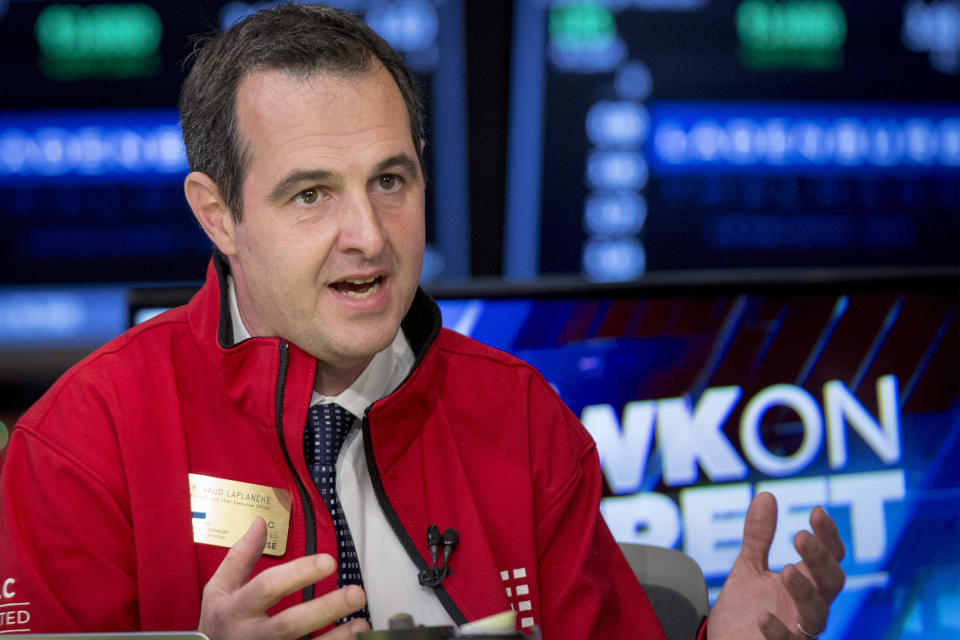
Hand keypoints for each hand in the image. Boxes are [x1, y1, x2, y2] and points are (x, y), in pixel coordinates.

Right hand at [199, 517, 369, 638]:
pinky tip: (354, 638)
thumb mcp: (220, 588)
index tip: (328, 561)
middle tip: (355, 593)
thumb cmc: (220, 621)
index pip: (268, 587)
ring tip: (361, 623)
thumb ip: (240, 556)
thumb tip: (260, 523)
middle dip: (325, 608)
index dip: (299, 573)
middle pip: (289, 624)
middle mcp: (250, 635)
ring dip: (337, 638)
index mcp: (235, 609)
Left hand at [707, 492, 845, 639]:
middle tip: (800, 536)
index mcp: (807, 584)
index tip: (816, 512)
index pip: (830, 558)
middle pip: (831, 583)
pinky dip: (778, 630)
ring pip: (817, 614)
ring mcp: (798, 631)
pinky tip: (763, 616)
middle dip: (820, 559)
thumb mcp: (749, 567)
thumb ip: (759, 536)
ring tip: (786, 571)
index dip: (828, 536)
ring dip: (804, 592)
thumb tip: (767, 496)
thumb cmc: (746, 609)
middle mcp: (809, 607)